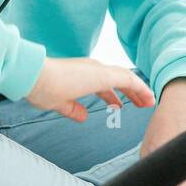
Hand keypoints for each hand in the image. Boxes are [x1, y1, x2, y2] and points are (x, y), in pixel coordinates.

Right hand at [26, 56, 154, 122]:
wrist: (36, 77)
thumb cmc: (42, 88)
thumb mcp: (59, 103)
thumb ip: (72, 109)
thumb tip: (83, 116)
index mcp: (81, 75)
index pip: (103, 85)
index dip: (113, 96)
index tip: (119, 105)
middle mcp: (91, 69)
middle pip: (117, 80)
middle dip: (130, 92)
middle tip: (140, 103)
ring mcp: (98, 70)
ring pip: (126, 78)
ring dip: (138, 90)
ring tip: (149, 102)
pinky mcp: (103, 75)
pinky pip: (129, 80)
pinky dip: (140, 88)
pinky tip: (148, 97)